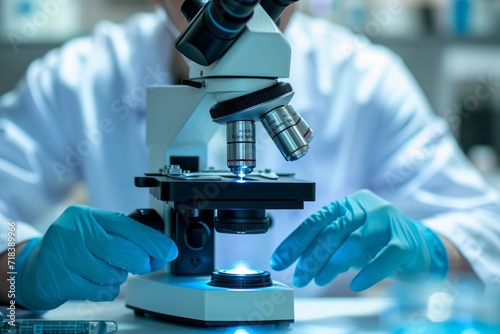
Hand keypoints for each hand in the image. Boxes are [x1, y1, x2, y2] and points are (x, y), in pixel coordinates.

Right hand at [16, 205, 177, 309]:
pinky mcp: (57, 278)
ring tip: (106, 271)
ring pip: (109, 273)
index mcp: (87, 215)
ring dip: (117, 277)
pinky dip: (104, 290)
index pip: (126, 226)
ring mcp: (62, 254)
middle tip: (143, 265)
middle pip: (120, 250)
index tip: (168, 251)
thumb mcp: (98, 234)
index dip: (151, 240)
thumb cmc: (74, 250)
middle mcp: (72, 230)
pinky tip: (93, 282)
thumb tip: (161, 253)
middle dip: (139, 262)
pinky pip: (97, 290)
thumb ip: (127, 240)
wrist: (35, 269)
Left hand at [271, 189, 447, 290]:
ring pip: (355, 241)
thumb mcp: (347, 240)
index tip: (280, 260)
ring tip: (321, 279)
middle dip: (311, 256)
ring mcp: (388, 222)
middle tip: (300, 277)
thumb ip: (326, 246)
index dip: (295, 241)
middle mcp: (368, 207)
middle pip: (333, 230)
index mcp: (349, 204)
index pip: (316, 220)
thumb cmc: (376, 243)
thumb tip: (298, 263)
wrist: (419, 247)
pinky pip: (384, 256)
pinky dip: (368, 272)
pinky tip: (355, 283)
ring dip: (333, 264)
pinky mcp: (406, 241)